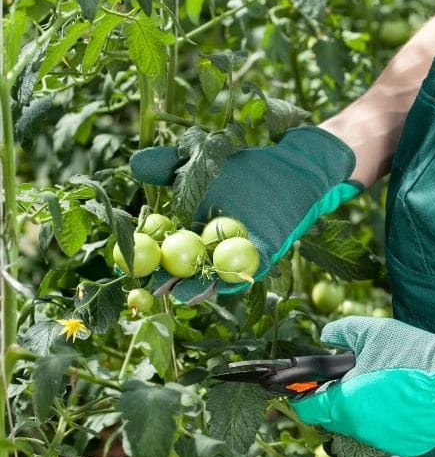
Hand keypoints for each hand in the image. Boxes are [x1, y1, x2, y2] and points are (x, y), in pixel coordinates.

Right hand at [129, 126, 362, 300]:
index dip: (144, 258)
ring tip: (187, 294)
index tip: (123, 263)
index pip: (162, 249)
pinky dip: (240, 273)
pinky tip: (227, 278)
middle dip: (171, 282)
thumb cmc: (243, 166)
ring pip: (217, 275)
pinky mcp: (267, 253)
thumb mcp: (199, 162)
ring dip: (203, 286)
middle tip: (155, 289)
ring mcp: (239, 253)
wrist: (288, 168)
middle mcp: (213, 247)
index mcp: (192, 230)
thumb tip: (135, 164)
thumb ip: (167, 165)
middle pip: (186, 270)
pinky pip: (251, 268)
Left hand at [291, 317, 434, 456]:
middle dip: (337, 397)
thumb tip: (326, 335)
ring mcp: (383, 442)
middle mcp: (360, 430)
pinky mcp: (405, 447)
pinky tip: (404, 397)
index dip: (303, 394)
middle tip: (354, 374)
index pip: (307, 408)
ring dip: (363, 407)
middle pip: (334, 416)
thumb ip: (344, 331)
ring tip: (383, 382)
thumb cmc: (416, 359)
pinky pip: (385, 432)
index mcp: (346, 405)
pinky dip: (387, 417)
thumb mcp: (376, 332)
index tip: (306, 383)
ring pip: (360, 425)